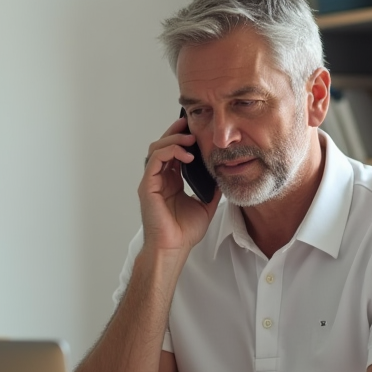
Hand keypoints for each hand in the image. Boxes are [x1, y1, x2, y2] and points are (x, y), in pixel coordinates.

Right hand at [139, 116, 219, 254]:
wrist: (175, 248)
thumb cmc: (185, 231)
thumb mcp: (205, 204)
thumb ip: (212, 189)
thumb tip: (224, 174)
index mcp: (171, 182)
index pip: (173, 152)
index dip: (182, 138)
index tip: (195, 129)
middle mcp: (159, 179)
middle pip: (162, 145)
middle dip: (175, 132)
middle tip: (190, 124)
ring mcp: (152, 182)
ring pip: (156, 148)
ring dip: (173, 139)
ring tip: (190, 138)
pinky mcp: (147, 186)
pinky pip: (155, 160)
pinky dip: (169, 152)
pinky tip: (186, 155)